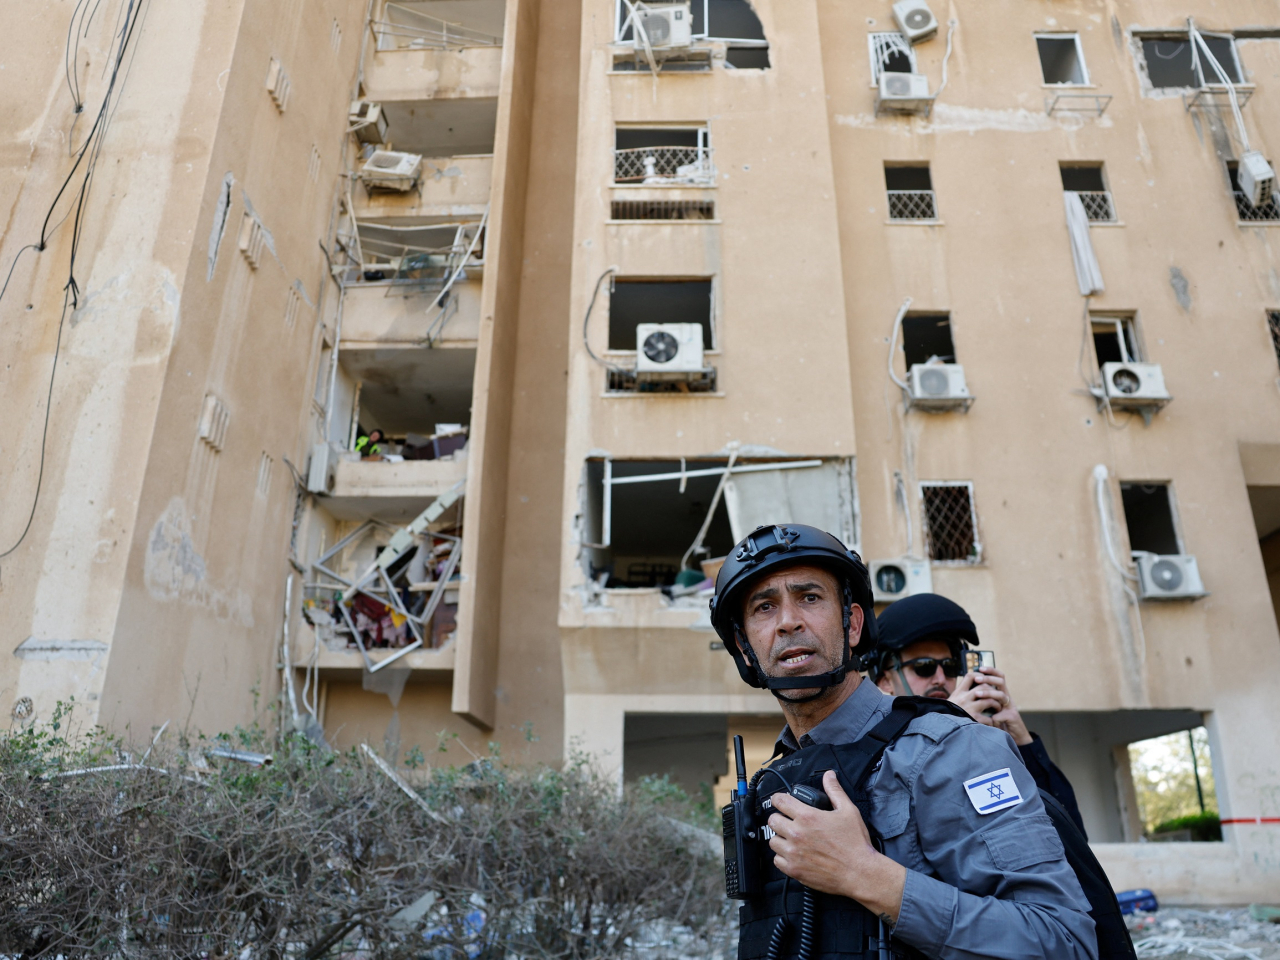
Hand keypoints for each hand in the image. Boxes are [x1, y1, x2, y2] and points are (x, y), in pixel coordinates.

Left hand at [767, 771, 906, 923]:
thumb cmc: (855, 843)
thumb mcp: (848, 811)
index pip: (779, 801)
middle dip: (779, 818)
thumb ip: (835, 791)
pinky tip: (793, 854)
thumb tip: (829, 775)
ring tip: (791, 839)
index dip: (779, 799)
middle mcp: (797, 834)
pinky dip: (782, 857)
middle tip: (788, 821)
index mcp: (808, 817)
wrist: (859, 872)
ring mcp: (794, 853)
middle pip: (773, 820)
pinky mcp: (794, 870)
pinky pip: (777, 861)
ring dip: (780, 838)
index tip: (781, 801)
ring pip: (773, 841)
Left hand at [951, 668, 1031, 744]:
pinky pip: (1003, 714)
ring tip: (977, 694)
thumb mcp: (991, 710)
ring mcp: (1011, 707)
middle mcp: (1007, 699)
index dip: (991, 671)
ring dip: (989, 693)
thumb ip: (984, 702)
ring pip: (1001, 695)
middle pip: (1000, 682)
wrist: (1015, 737)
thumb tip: (969, 693)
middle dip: (988, 678)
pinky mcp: (1013, 717)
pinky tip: (990, 720)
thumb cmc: (1000, 723)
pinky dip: (995, 717)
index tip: (979, 668)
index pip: (999, 677)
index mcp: (1001, 695)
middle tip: (977, 678)